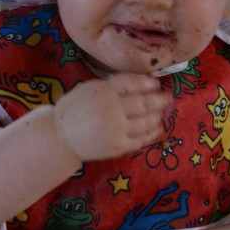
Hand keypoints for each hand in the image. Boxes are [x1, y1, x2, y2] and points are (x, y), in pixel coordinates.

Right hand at [54, 73, 168, 160]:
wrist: (60, 137)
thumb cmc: (75, 110)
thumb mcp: (90, 89)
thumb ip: (112, 86)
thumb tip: (141, 83)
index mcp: (103, 91)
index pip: (132, 84)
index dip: (147, 83)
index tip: (156, 84)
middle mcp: (112, 109)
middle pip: (143, 103)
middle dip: (159, 100)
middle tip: (169, 99)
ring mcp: (116, 129)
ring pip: (145, 121)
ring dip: (157, 116)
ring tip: (163, 113)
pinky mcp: (118, 146)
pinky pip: (140, 139)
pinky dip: (151, 133)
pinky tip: (157, 128)